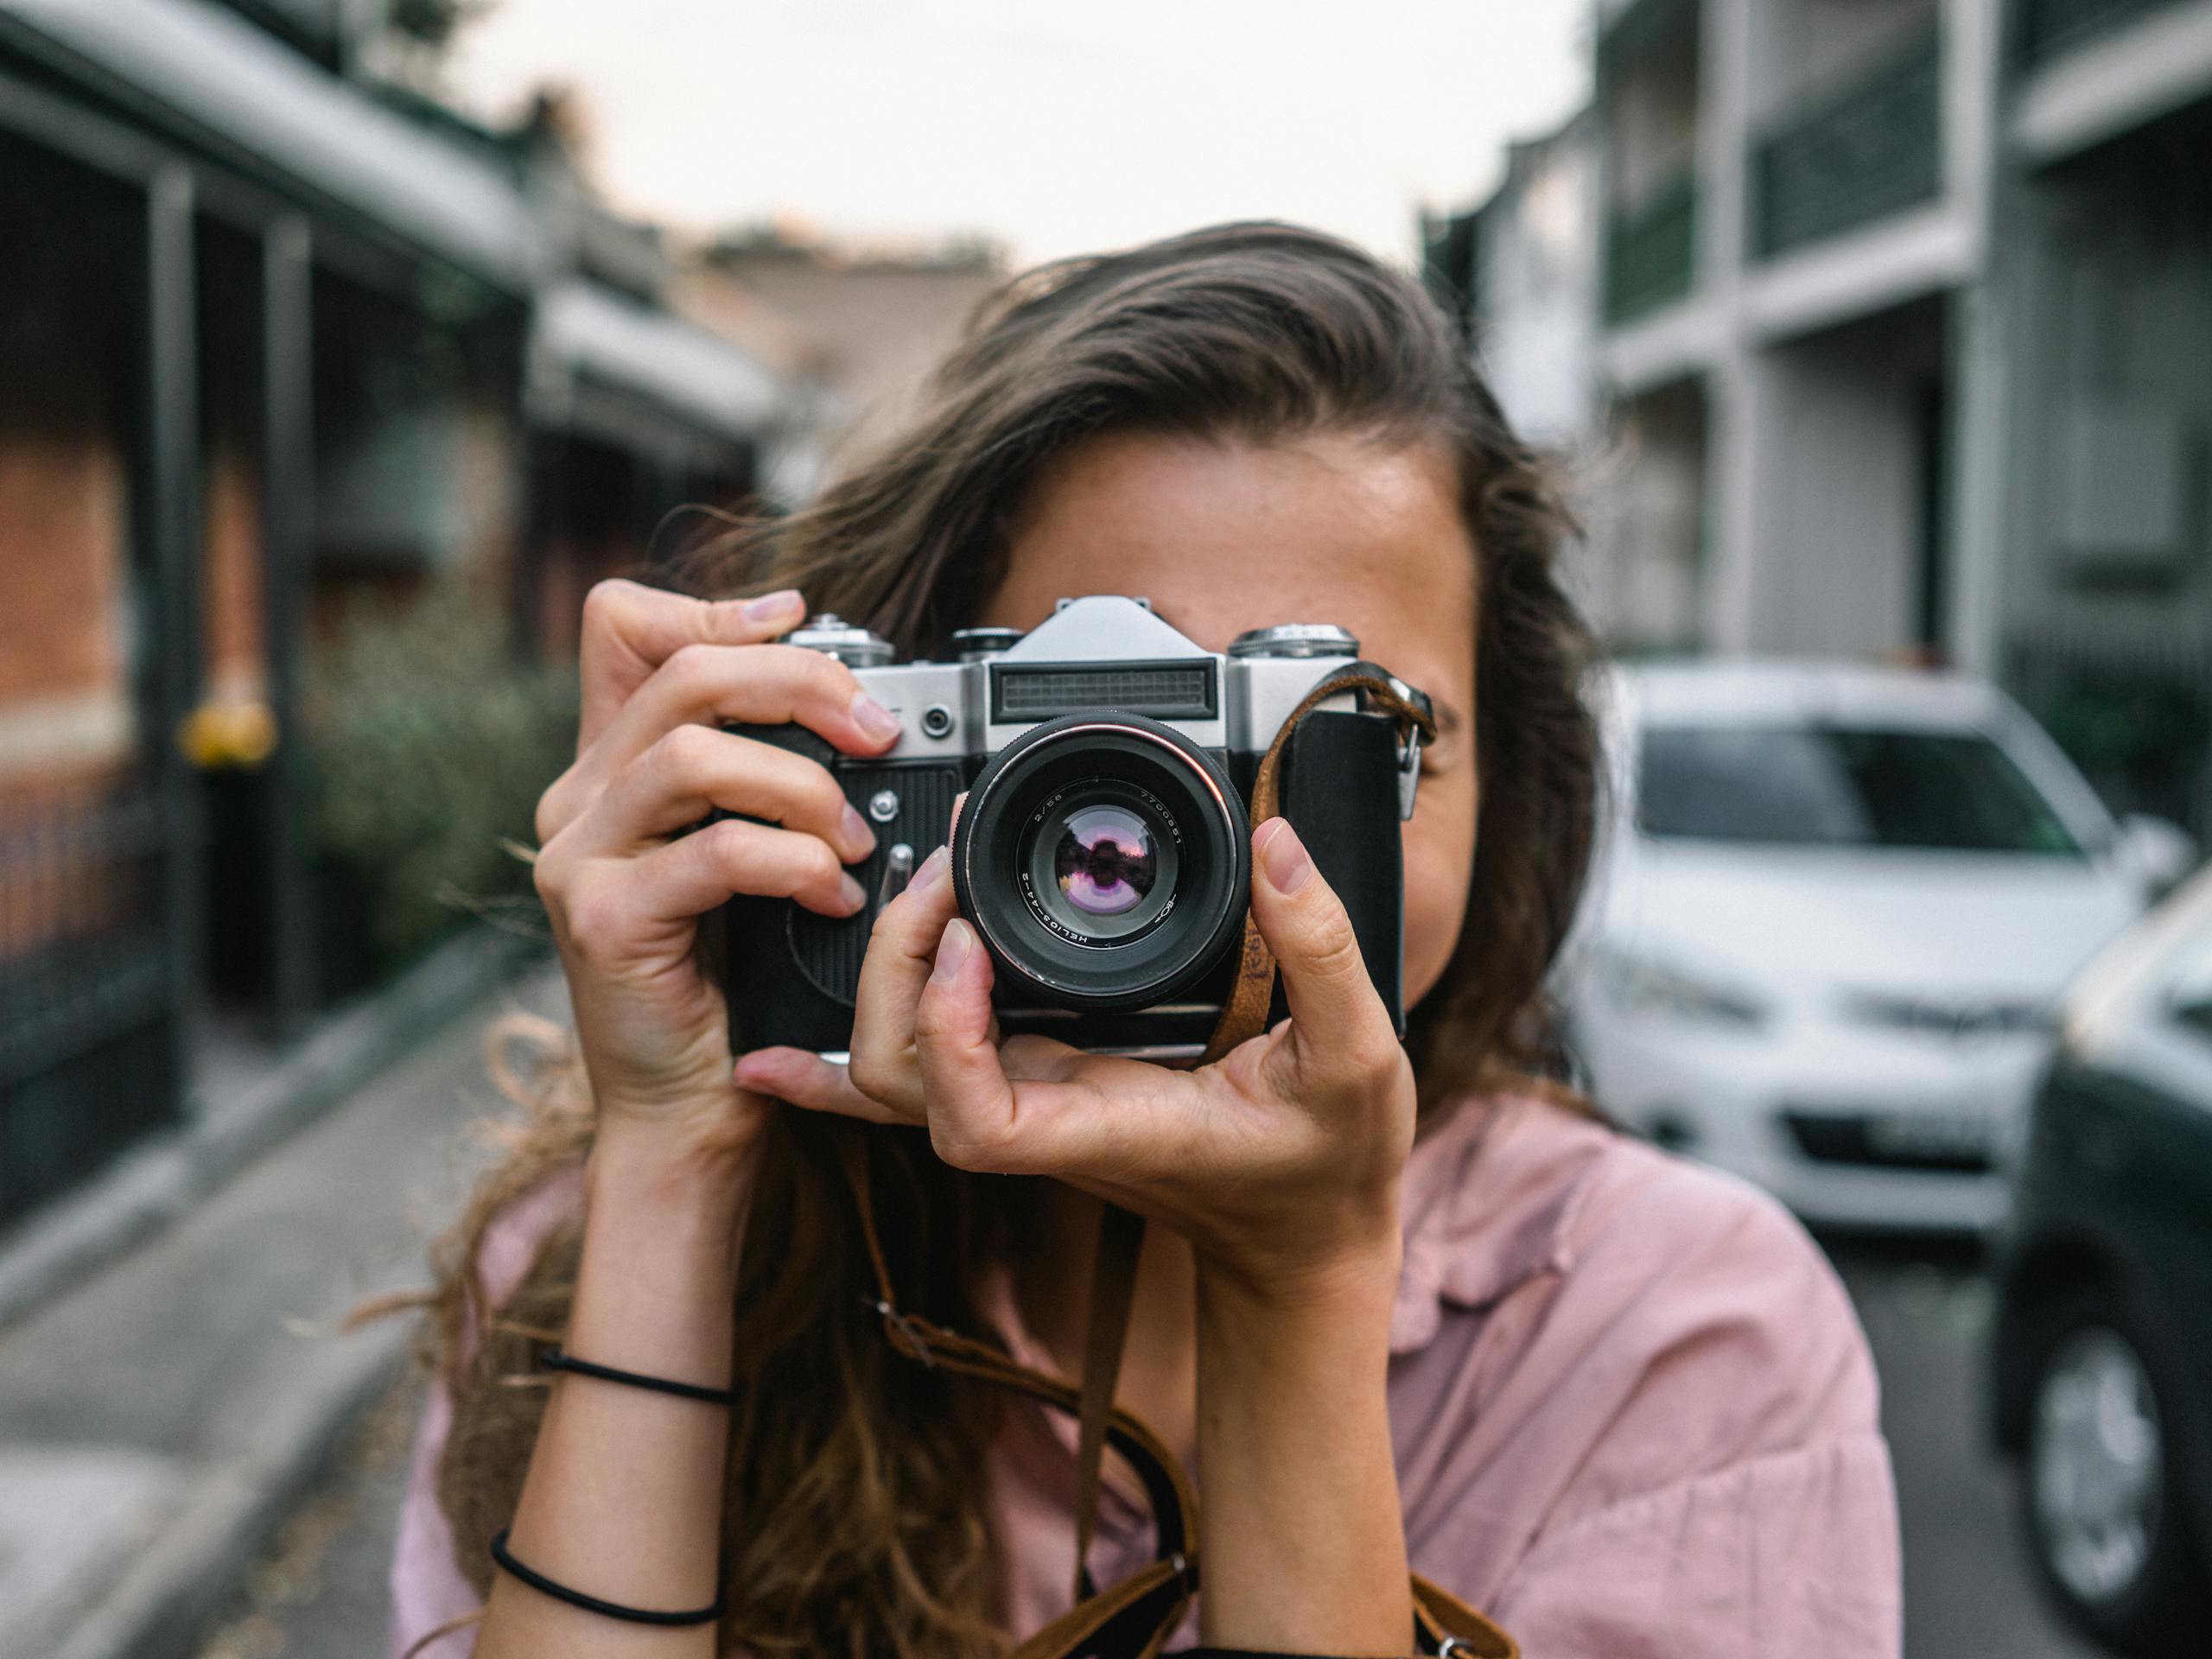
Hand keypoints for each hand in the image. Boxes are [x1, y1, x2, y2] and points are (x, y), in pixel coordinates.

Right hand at [531, 579, 902, 1169]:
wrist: (687, 1105)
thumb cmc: (731, 982)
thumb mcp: (747, 856)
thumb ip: (765, 776)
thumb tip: (852, 701)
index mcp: (609, 766)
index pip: (623, 626)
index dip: (714, 607)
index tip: (803, 621)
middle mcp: (578, 799)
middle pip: (684, 674)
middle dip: (801, 684)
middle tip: (877, 731)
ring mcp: (579, 858)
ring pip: (695, 754)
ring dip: (803, 785)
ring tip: (854, 839)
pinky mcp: (605, 920)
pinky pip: (717, 852)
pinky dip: (794, 864)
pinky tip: (832, 895)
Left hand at [735, 817, 1415, 1293]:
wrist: (1305, 1233)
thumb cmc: (1326, 1164)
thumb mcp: (1360, 1057)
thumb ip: (1324, 951)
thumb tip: (1278, 845)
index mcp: (1108, 1124)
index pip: (975, 1116)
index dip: (947, 1029)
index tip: (972, 939)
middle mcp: (1046, 1119)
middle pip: (898, 1078)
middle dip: (895, 967)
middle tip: (949, 867)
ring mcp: (1028, 1103)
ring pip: (888, 1071)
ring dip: (880, 973)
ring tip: (924, 879)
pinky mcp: (1032, 1082)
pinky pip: (919, 1069)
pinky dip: (842, 1053)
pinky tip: (782, 1043)